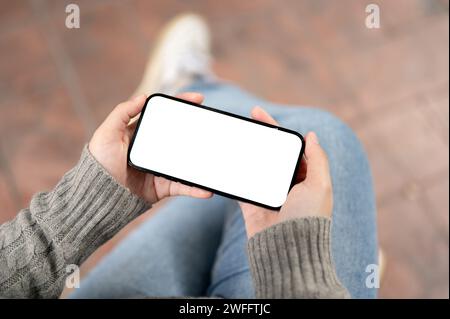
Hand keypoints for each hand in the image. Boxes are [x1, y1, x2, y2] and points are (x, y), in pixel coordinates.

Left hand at [89, 92, 212, 204]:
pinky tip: (206, 189)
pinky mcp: (162, 187)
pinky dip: (195, 189)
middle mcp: (154, 149)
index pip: (165, 115)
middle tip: (212, 123)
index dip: (181, 105)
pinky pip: (182, 187)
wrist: (98, 195)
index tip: (198, 99)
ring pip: (186, 162)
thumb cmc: (98, 162)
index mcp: (142, 134)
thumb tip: (143, 97)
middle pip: (180, 136)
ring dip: (201, 160)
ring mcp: (160, 168)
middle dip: (198, 129)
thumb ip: (122, 112)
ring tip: (216, 156)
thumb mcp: (107, 133)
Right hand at [239, 107, 332, 237]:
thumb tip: (312, 135)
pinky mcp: (252, 204)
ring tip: (238, 133)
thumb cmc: (308, 219)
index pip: (289, 147)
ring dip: (247, 149)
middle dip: (260, 134)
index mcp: (306, 177)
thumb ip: (317, 159)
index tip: (260, 113)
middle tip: (248, 117)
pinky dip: (235, 171)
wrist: (287, 251)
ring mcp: (269, 194)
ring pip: (255, 165)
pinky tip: (228, 157)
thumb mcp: (320, 186)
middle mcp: (288, 184)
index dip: (276, 128)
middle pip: (271, 152)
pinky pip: (242, 184)